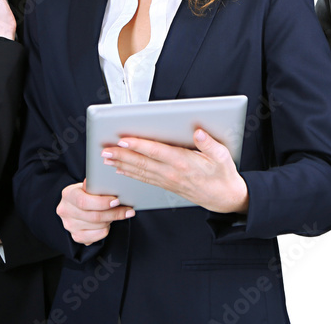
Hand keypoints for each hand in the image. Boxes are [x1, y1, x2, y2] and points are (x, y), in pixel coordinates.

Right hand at [56, 181, 133, 245]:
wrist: (77, 204)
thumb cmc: (86, 193)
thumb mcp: (89, 186)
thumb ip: (97, 186)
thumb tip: (111, 186)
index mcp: (68, 195)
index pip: (83, 201)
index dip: (102, 203)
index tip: (117, 201)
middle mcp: (65, 211)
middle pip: (94, 216)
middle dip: (114, 213)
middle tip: (128, 210)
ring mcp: (70, 226)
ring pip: (98, 226)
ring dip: (111, 220)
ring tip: (115, 213)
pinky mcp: (77, 236)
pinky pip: (98, 235)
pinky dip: (106, 229)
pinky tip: (107, 222)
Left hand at [102, 129, 248, 213]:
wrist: (225, 198)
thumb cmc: (223, 174)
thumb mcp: (223, 156)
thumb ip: (209, 143)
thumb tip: (198, 131)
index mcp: (184, 163)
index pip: (156, 152)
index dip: (139, 146)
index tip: (123, 140)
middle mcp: (172, 173)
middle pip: (143, 163)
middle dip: (122, 156)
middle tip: (105, 150)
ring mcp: (168, 181)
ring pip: (141, 172)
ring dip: (122, 164)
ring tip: (106, 158)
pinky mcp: (167, 185)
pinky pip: (145, 179)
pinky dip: (131, 174)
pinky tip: (121, 169)